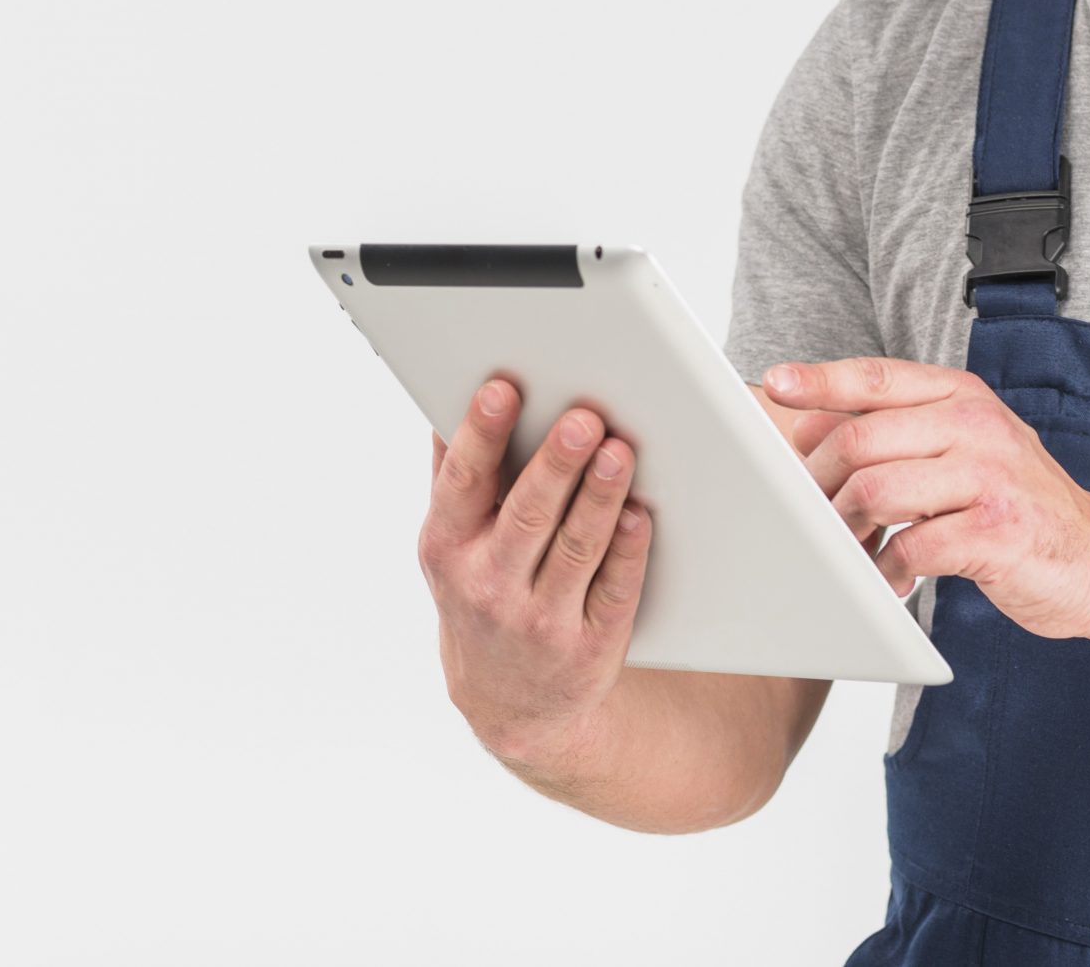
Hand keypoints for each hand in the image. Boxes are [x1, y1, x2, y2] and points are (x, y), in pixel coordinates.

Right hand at [418, 374, 652, 764]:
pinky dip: (629, 551)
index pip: (464, 482)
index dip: (482, 433)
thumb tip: (451, 398)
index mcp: (449, 547)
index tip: (502, 389)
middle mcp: (489, 586)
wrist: (509, 701)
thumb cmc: (482, 593)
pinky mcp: (590, 646)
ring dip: (599, 498)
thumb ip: (455, 475)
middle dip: (556, 464)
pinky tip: (640, 516)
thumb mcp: (453, 543)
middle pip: (527, 514)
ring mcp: (540, 621)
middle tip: (583, 418)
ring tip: (619, 453)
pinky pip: (615, 591)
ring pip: (577, 549)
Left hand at [761, 357, 1089, 641]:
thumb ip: (895, 434)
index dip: (818, 381)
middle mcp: (977, 424)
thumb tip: (805, 425)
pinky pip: (911, 546)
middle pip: (860, 439)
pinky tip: (892, 579)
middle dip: (820, 481)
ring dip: (846, 529)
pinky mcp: (997, 531)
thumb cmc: (1014, 506)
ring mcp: (991, 475)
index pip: (876, 376)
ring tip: (849, 551)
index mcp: (962, 396)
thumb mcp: (961, 451)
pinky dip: (887, 570)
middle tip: (812, 516)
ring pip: (876, 489)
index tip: (772, 386)